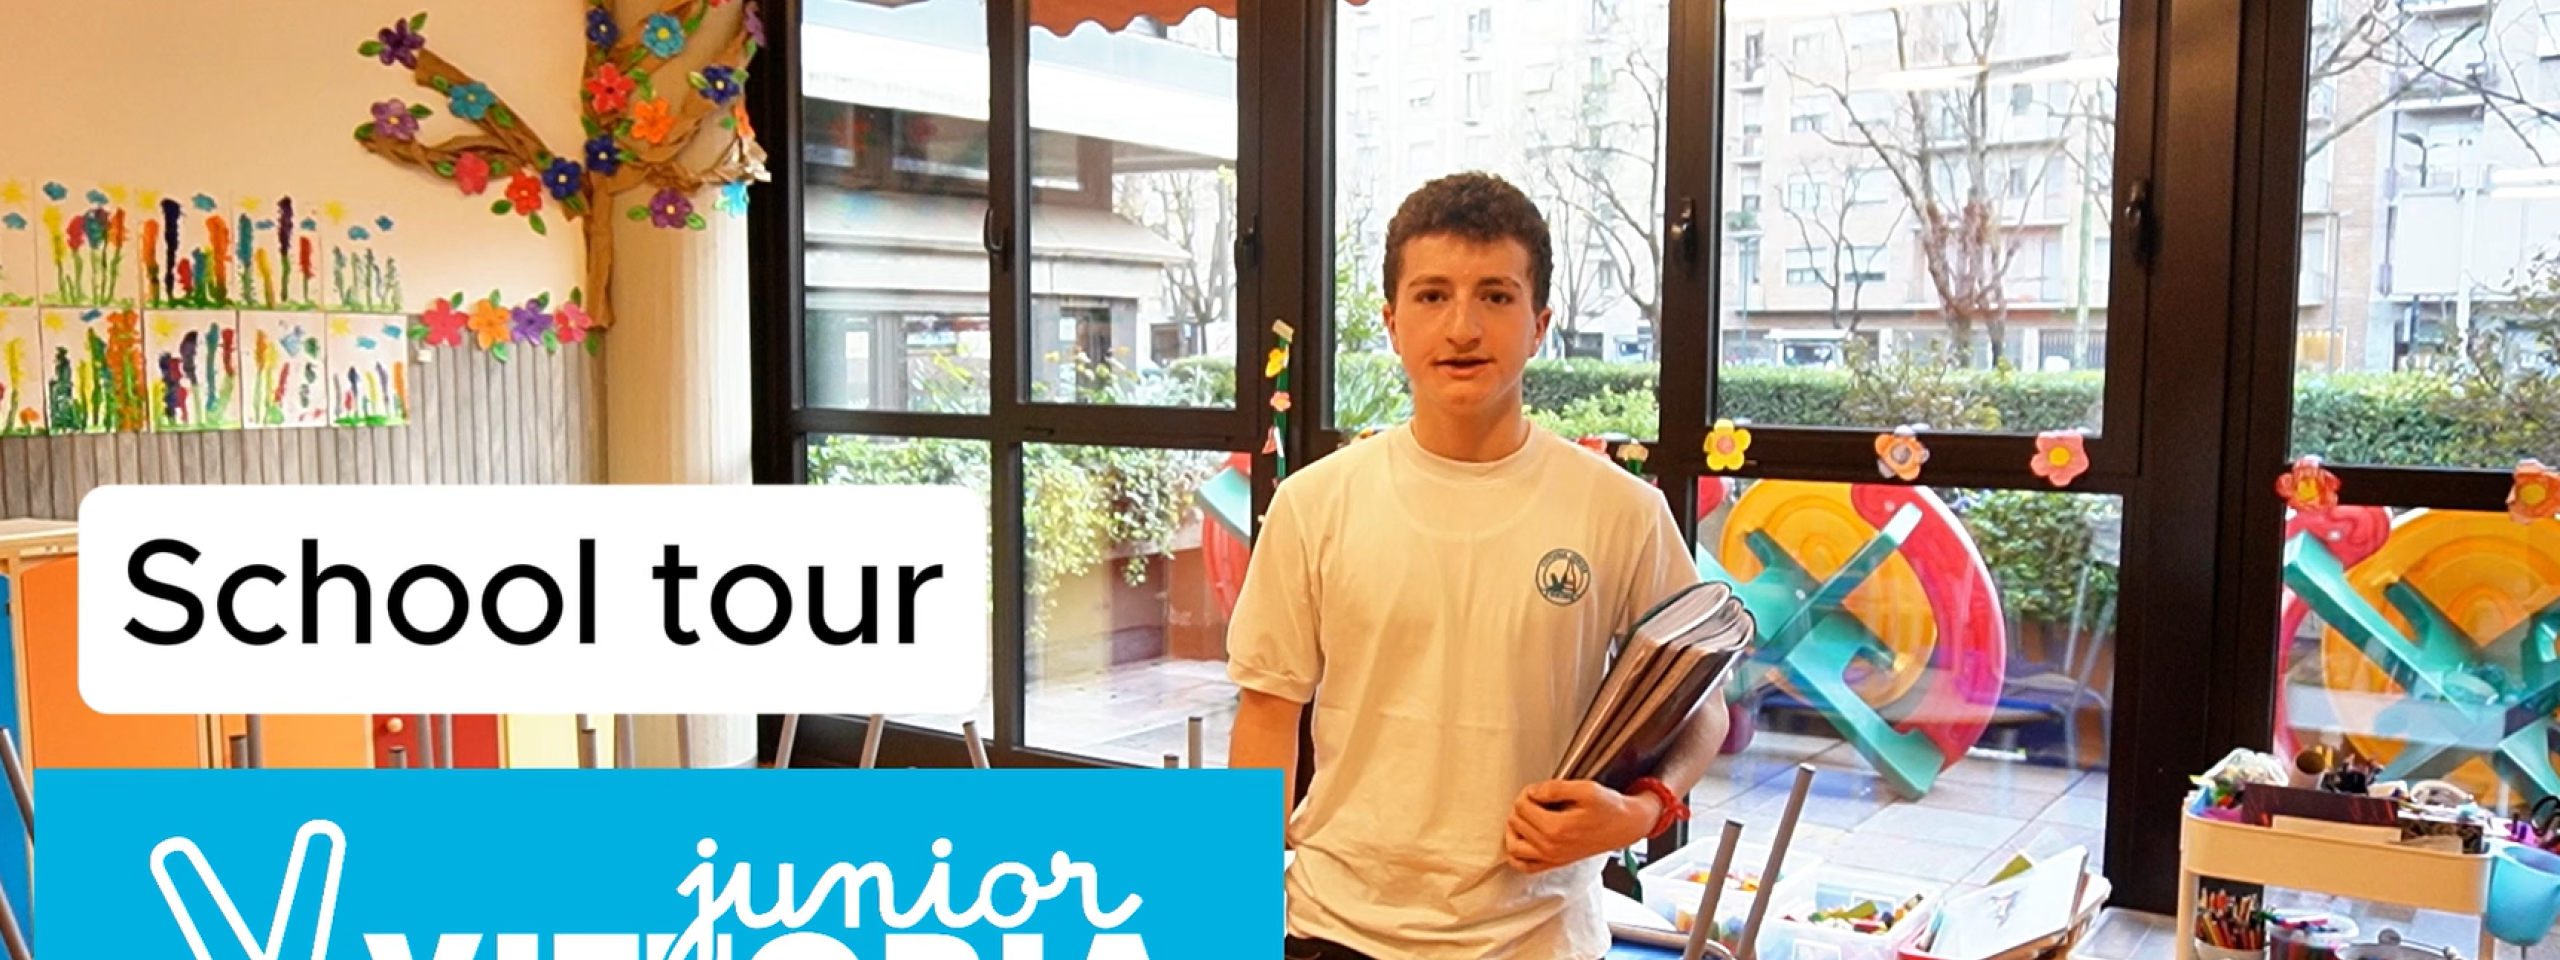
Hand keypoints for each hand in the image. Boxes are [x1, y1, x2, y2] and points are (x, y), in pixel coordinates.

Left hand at [1504, 780, 1658, 873]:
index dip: (1527, 792)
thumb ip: (1554, 788)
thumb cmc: (1610, 808)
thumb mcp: (1585, 789)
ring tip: (1525, 816)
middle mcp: (1551, 847)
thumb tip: (1532, 792)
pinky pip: (1524, 866)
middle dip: (1522, 806)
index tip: (1538, 790)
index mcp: (1557, 829)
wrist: (1626, 826)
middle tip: (1536, 799)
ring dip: (1514, 828)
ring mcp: (1552, 858)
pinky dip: (1517, 853)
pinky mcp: (1555, 863)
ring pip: (1513, 846)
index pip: (1522, 806)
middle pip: (1516, 822)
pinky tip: (1523, 838)